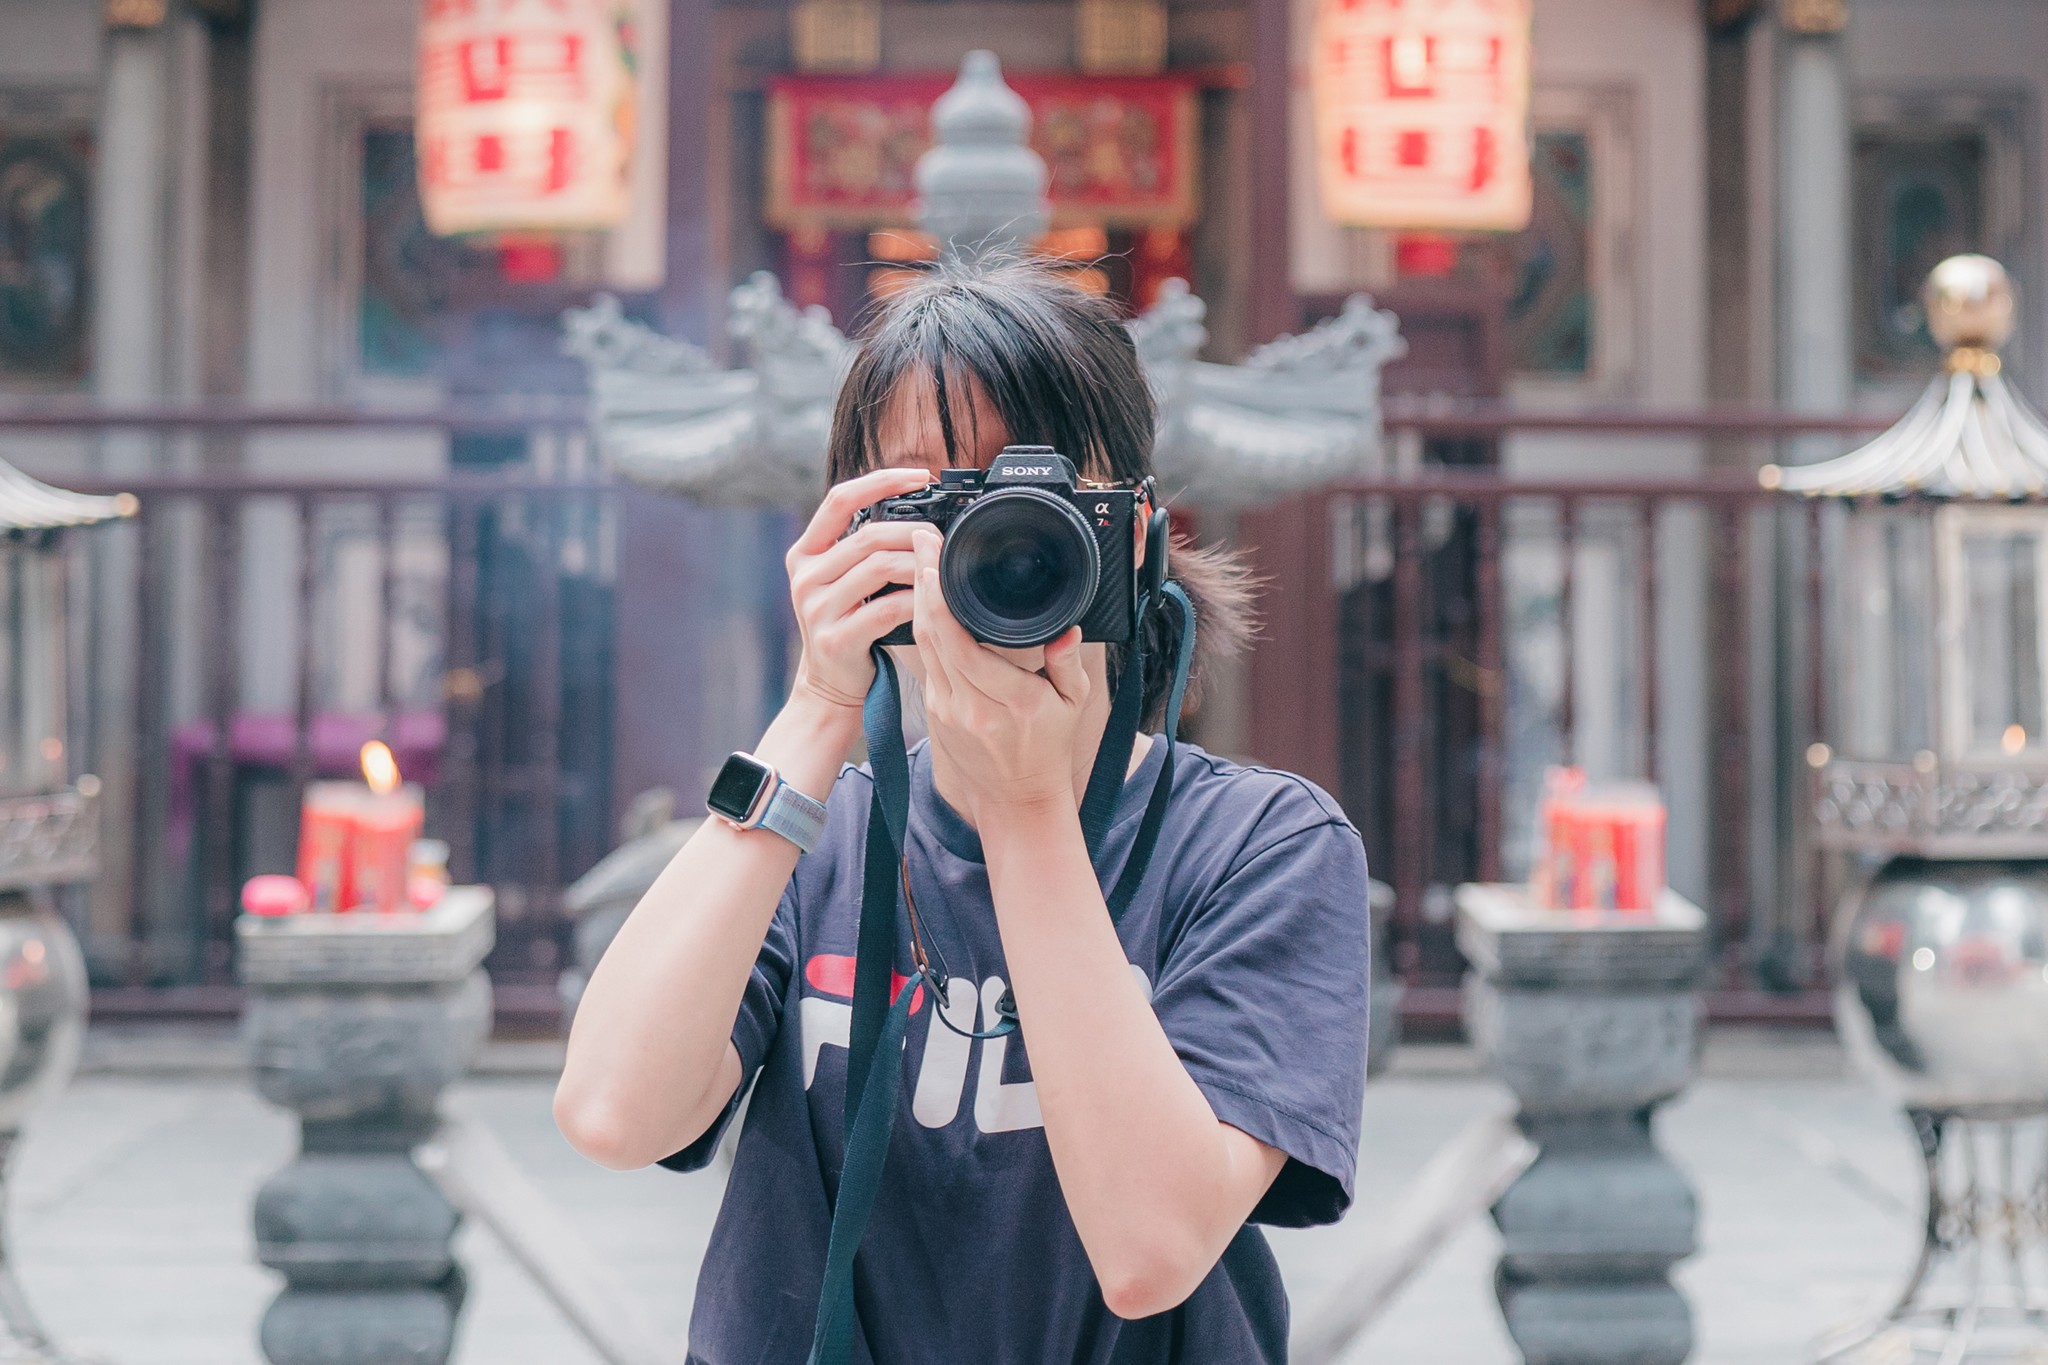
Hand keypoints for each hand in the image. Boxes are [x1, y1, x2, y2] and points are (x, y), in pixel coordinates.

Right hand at [784, 467, 936, 712]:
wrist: (830, 684)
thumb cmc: (848, 624)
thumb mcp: (842, 580)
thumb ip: (862, 548)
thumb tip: (918, 515)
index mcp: (805, 553)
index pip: (839, 499)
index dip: (881, 481)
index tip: (920, 476)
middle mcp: (805, 577)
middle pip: (868, 535)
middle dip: (913, 533)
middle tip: (942, 539)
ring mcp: (816, 609)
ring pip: (880, 568)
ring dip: (919, 566)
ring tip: (940, 569)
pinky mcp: (835, 639)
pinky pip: (886, 609)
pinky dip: (915, 601)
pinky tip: (930, 601)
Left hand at [911, 529, 1090, 822]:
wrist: (1016, 800)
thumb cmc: (1048, 750)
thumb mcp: (1073, 706)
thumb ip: (1068, 665)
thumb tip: (1068, 629)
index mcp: (1009, 701)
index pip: (961, 641)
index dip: (940, 597)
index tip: (937, 556)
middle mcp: (970, 705)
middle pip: (932, 633)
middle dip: (922, 582)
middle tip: (920, 538)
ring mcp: (946, 708)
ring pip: (921, 643)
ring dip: (916, 599)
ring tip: (919, 558)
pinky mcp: (934, 710)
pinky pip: (924, 658)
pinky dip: (920, 624)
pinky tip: (921, 597)